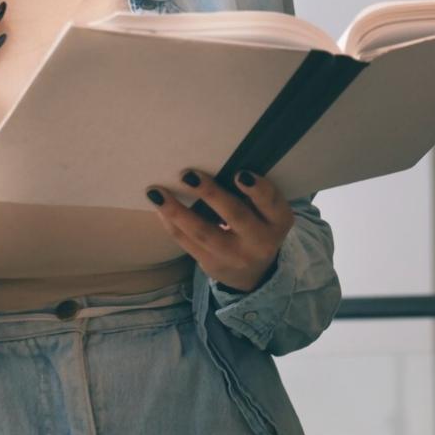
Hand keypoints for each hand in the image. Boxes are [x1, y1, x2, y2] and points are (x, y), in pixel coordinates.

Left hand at [146, 169, 293, 291]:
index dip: (257, 189)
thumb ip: (254, 194)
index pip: (271, 203)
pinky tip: (160, 207)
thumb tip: (215, 163)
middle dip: (211, 194)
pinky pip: (187, 243)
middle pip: (235, 215)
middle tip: (188, 175)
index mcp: (278, 222)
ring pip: (203, 232)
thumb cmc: (259, 226)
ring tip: (157, 192)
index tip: (239, 174)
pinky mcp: (212, 265)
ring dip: (177, 211)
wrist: (254, 272)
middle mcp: (259, 241)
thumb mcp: (269, 213)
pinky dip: (172, 223)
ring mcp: (234, 256)